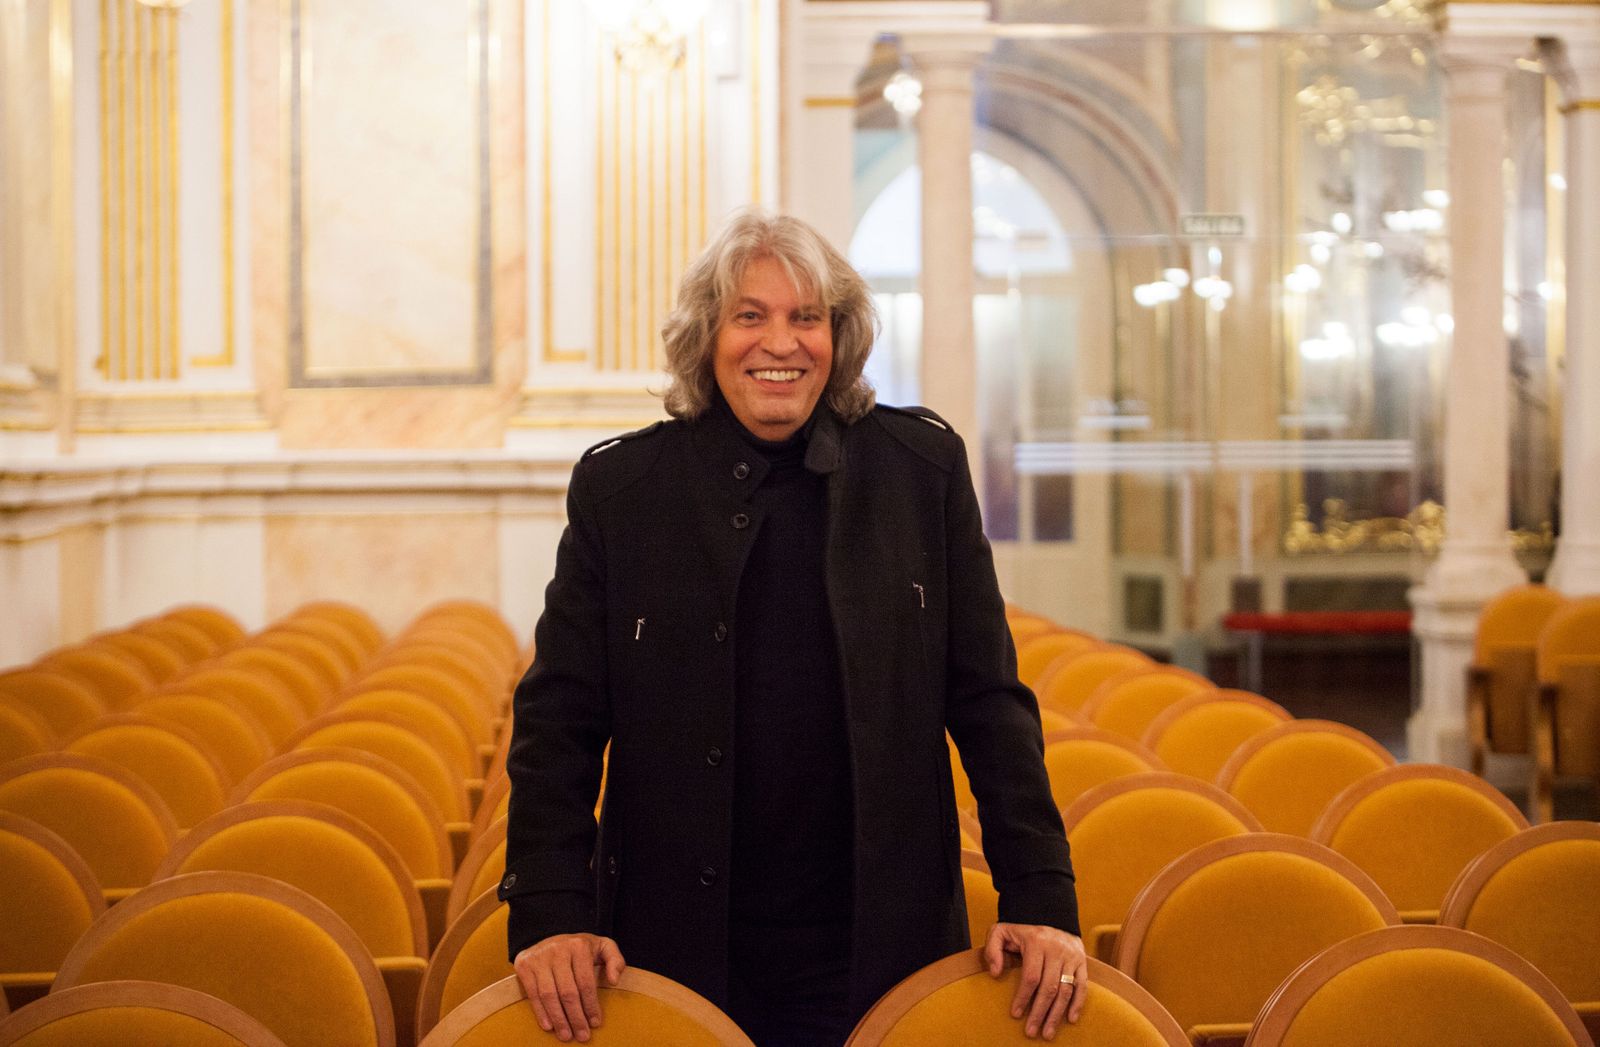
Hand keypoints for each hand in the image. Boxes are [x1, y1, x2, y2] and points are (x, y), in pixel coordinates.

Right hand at [512, 933, 625, 1042]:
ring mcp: (539, 958)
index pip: (586, 982)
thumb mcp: (602, 946)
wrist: (549, 935)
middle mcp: (557, 950)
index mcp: (579, 945)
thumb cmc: (580, 948)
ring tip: (566, 1035)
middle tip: (582, 1035)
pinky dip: (541, 1012)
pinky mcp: (524, 965)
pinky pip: (532, 994)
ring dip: (558, 1019)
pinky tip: (549, 1026)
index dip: (591, 1005)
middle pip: (567, 991)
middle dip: (576, 1017)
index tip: (595, 1023)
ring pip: (549, 995)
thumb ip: (615, 960)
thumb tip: (614, 980)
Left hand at [982, 922, 1087, 1039]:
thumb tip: (995, 973)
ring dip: (1057, 1014)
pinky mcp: (1081, 961)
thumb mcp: (1001, 931)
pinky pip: (1082, 985)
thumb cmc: (1021, 927)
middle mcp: (1056, 949)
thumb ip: (993, 949)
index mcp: (1036, 942)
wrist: (1049, 910)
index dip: (1023, 998)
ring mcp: (1071, 956)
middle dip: (1039, 1013)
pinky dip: (1078, 1004)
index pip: (1031, 977)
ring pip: (1066, 990)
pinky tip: (1070, 1019)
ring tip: (1048, 1033)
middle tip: (1031, 1032)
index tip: (1016, 1015)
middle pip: (1049, 988)